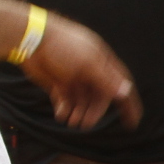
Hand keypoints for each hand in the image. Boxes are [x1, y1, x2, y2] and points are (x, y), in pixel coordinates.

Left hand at [19, 15, 139, 128]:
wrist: (31, 39)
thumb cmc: (63, 46)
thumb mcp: (88, 63)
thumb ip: (106, 80)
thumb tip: (125, 92)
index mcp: (102, 63)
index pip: (121, 86)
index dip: (129, 105)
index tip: (132, 123)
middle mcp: (91, 71)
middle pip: (100, 98)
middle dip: (94, 112)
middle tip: (85, 124)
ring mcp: (74, 77)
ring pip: (83, 101)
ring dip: (79, 113)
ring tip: (71, 122)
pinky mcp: (58, 82)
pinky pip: (66, 100)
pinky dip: (65, 109)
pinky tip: (61, 115)